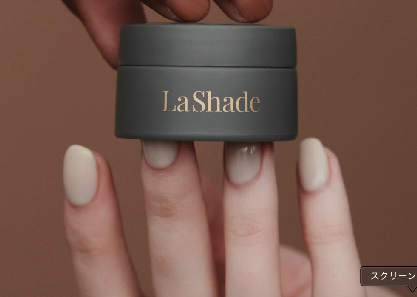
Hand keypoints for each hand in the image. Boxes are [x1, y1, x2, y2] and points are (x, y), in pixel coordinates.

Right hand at [62, 138, 396, 296]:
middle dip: (171, 195)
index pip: (107, 281)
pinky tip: (316, 156)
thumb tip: (197, 177)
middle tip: (170, 136)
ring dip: (248, 193)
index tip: (84, 158)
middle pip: (177, 262)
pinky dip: (325, 206)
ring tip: (248, 139)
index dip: (90, 222)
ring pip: (254, 257)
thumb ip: (199, 235)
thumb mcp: (205, 284)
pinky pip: (334, 263)